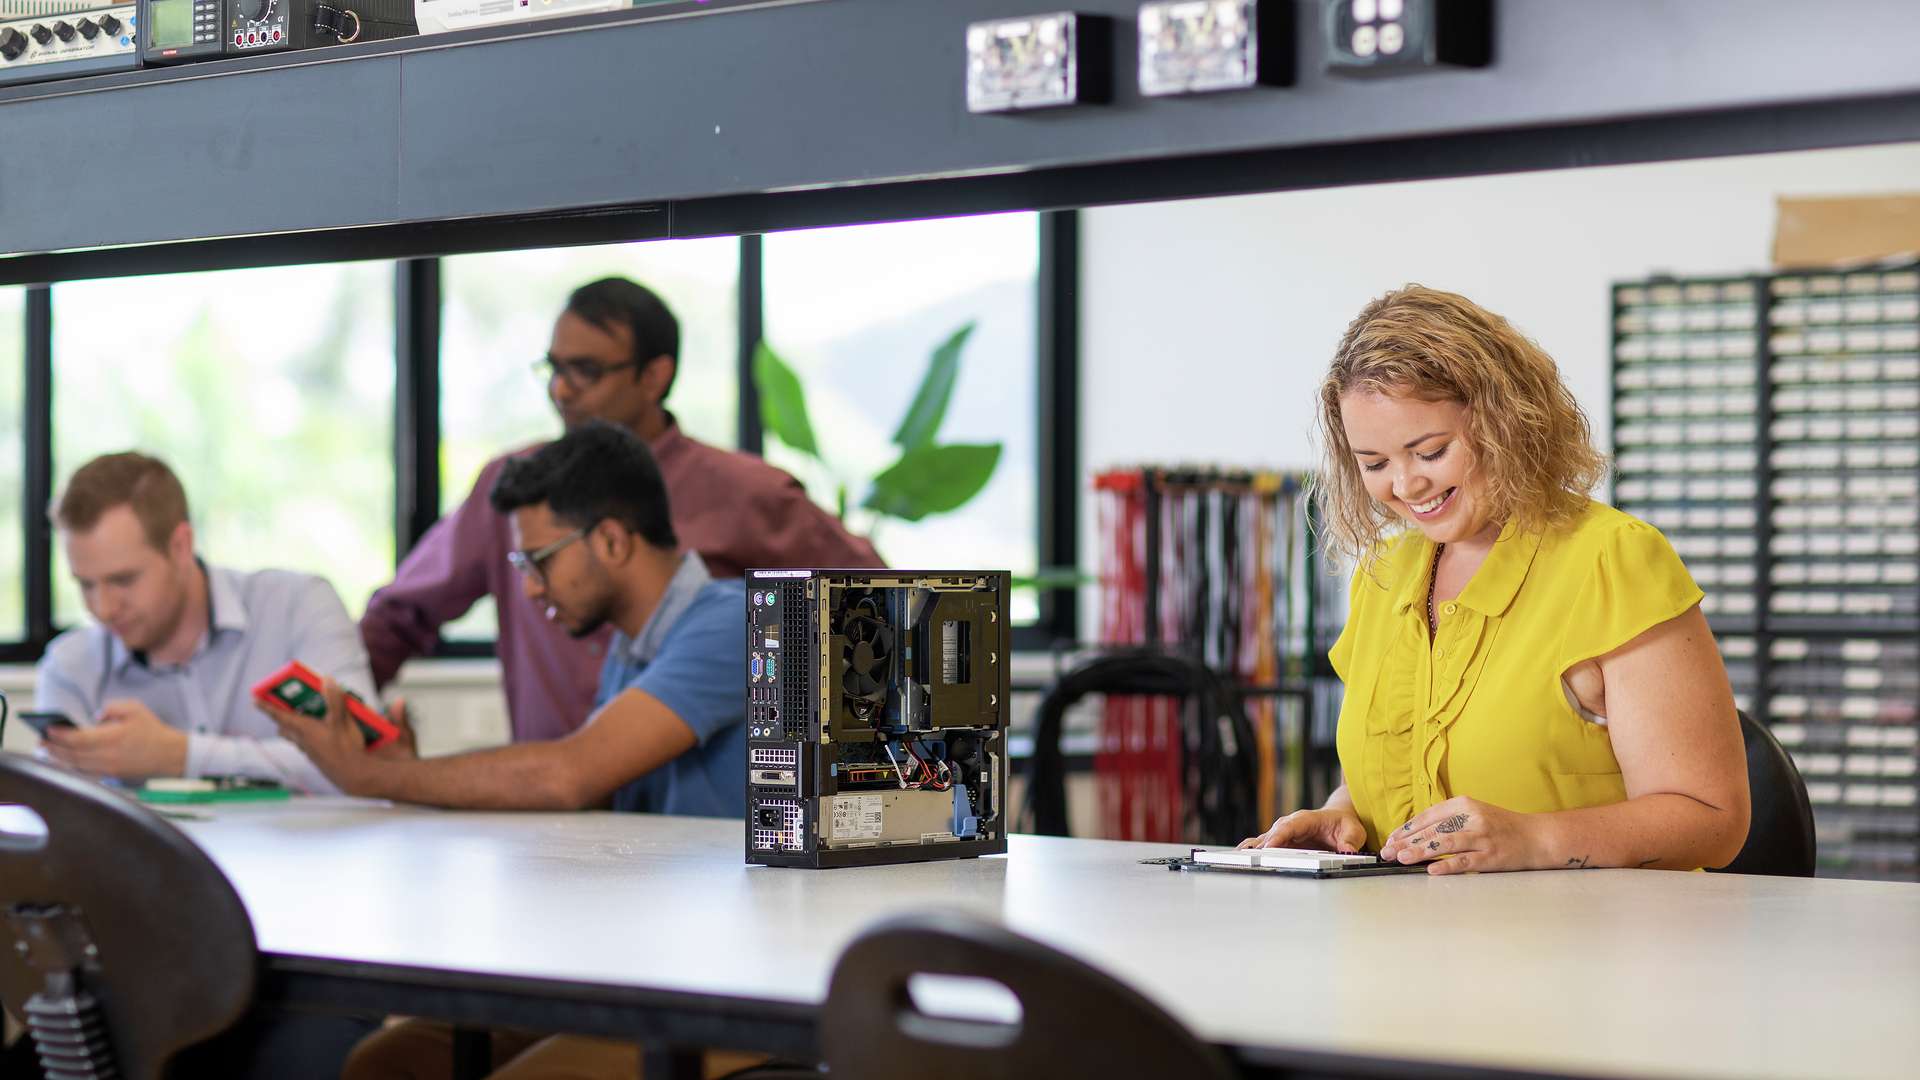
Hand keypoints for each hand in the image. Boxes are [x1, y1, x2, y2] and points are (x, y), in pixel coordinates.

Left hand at [42, 699, 187, 779]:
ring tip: (47, 750)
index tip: (49, 729)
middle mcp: (108, 755)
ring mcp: (108, 767)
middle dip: (54, 747)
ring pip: (76, 765)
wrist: (170, 755)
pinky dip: (70, 766)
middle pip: (72, 754)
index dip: (61, 735)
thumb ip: (113, 708)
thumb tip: (96, 717)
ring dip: (59, 758)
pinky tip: (63, 760)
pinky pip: (84, 771)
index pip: (79, 738)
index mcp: (114, 737)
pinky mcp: (110, 774)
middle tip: (41, 740)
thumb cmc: (153, 731)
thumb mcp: (136, 709)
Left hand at [260, 679, 409, 796]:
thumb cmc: (344, 748)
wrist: (353, 775)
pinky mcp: (318, 757)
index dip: (267, 706)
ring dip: (296, 727)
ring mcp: (310, 750)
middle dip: (282, 717)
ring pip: (295, 737)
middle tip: (286, 706)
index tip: (254, 700)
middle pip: (285, 727)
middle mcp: (303, 740)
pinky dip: (310, 736)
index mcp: (304, 729)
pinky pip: (307, 744)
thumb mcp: (341, 719)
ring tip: (309, 716)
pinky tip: (326, 734)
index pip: (279, 715)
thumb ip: (334, 698)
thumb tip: (326, 679)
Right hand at [1239, 806, 1367, 852]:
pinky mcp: (1283, 841)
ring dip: (1254, 848)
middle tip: (1252, 859)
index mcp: (1306, 819)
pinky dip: (1254, 850)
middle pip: (1273, 834)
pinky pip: (1265, 844)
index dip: (1278, 837)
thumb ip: (1351, 840)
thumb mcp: (1354, 830)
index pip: (1289, 827)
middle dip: (1262, 846)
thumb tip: (1347, 851)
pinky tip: (1242, 857)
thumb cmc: (1345, 823)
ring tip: (1240, 858)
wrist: (1339, 818)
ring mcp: (1285, 833)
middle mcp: (1291, 824)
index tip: (1268, 847)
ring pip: (1265, 839)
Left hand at [1377, 796, 1545, 874]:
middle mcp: (1472, 817)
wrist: (1536, 837)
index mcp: (1464, 804)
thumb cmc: (1500, 827)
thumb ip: (1448, 820)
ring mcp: (1482, 837)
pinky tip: (1432, 869)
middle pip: (1432, 830)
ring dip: (1420, 851)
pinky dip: (1447, 865)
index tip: (1391, 839)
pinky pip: (1465, 861)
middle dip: (1406, 841)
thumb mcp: (1473, 813)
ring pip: (1445, 843)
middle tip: (1388, 852)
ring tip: (1402, 858)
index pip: (1428, 816)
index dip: (1407, 828)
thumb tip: (1415, 834)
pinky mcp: (1491, 856)